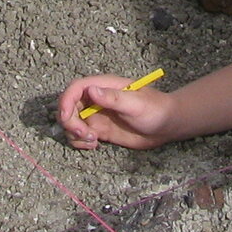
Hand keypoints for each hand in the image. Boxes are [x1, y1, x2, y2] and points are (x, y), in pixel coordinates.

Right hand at [57, 76, 177, 151]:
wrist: (165, 126)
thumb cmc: (154, 109)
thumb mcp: (136, 103)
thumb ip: (113, 98)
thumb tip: (91, 90)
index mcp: (104, 86)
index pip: (76, 88)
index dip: (66, 101)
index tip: (66, 117)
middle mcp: (96, 100)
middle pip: (69, 107)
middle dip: (70, 122)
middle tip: (85, 134)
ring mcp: (96, 115)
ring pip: (71, 123)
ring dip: (75, 134)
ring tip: (93, 141)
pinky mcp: (98, 130)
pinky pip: (79, 135)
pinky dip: (80, 142)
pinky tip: (95, 145)